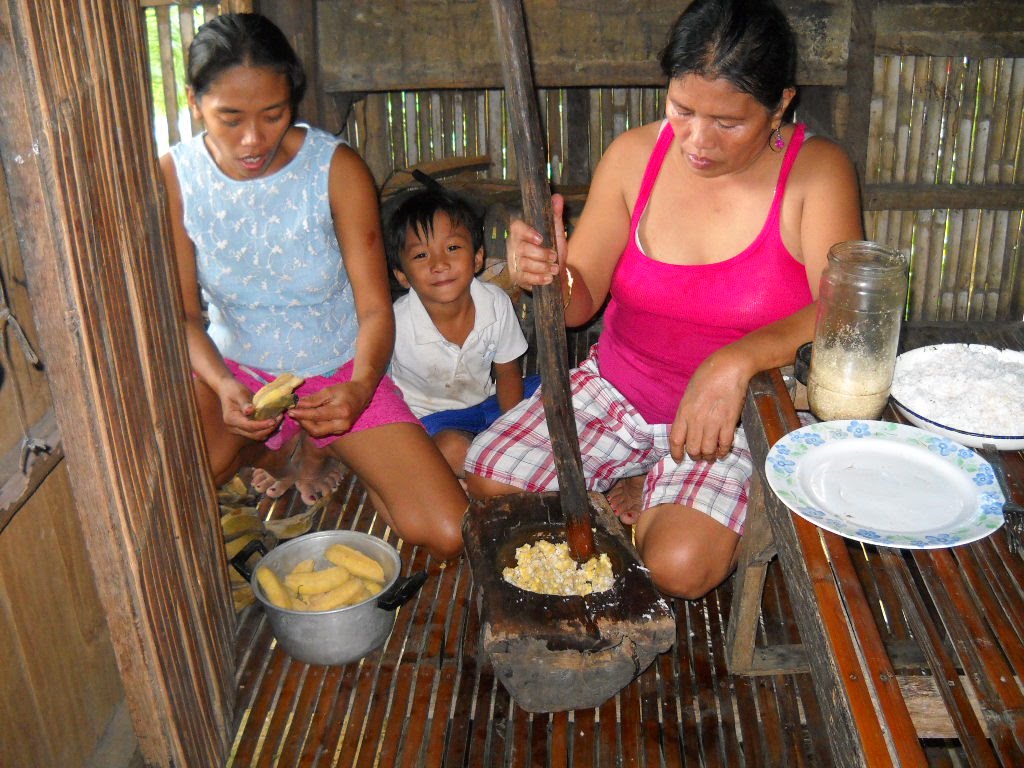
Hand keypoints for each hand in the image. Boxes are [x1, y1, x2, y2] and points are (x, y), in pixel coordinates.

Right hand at [218, 379, 280, 440]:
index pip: (249, 426)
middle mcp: (233, 427)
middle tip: (279, 418)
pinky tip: (273, 420)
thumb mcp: (239, 393)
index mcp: (231, 419)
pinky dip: (265, 428)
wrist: (227, 389)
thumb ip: (245, 403)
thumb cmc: (233, 389)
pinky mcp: (243, 429)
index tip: (274, 420)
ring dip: (268, 430)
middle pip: (254, 434)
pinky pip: (256, 432)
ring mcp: (238, 429)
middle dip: (268, 428)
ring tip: (278, 419)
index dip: (262, 425)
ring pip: (256, 435)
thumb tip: (250, 411)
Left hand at [289, 381, 371, 438]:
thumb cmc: (346, 390)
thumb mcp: (329, 390)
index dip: (302, 414)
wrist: (362, 394)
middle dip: (302, 422)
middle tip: (293, 413)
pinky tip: (307, 417)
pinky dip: (313, 425)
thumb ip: (313, 399)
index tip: (290, 410)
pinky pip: (322, 431)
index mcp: (341, 412)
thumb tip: (297, 404)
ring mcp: (342, 430)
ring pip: (318, 432)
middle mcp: (342, 424)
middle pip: (316, 430)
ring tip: (298, 414)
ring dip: (306, 424)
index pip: (317, 416)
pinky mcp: (339, 432)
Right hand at [507, 194, 566, 288]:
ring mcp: (515, 263)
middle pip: (522, 249)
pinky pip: (525, 278)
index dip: (527, 233)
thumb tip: (557, 197)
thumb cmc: (553, 250)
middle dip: (540, 254)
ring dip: (542, 267)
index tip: (540, 238)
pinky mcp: (518, 277)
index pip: (516, 228)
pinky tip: (549, 278)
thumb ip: (555, 216)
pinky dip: (538, 279)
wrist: (557, 272)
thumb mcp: (556, 232)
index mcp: (521, 233)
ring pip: (524, 264)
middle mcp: (515, 247)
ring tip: (555, 269)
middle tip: (554, 257)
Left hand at [668, 347, 750, 462]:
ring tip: (711, 456)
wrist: (728, 367)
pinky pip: (725, 444)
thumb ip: (687, 411)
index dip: (676, 453)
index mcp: (684, 412)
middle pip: (692, 448)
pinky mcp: (729, 422)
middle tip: (699, 456)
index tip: (679, 459)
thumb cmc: (707, 375)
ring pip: (708, 450)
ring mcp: (713, 422)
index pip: (676, 440)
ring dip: (709, 456)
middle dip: (695, 456)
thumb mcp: (689, 393)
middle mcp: (696, 420)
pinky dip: (724, 451)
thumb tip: (688, 427)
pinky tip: (723, 451)